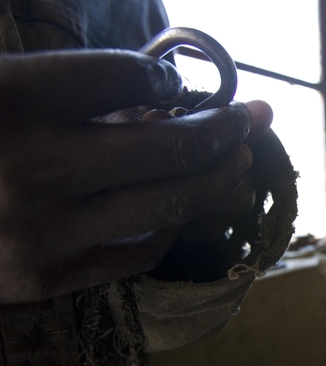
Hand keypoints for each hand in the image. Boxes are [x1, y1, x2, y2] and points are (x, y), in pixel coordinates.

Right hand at [0, 50, 270, 302]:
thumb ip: (68, 84)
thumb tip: (159, 97)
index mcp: (14, 99)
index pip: (129, 77)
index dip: (168, 77)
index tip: (179, 86)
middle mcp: (35, 166)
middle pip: (171, 145)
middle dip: (226, 128)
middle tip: (252, 118)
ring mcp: (44, 230)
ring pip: (171, 203)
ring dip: (220, 178)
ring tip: (241, 160)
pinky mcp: (45, 278)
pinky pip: (137, 252)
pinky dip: (169, 226)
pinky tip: (181, 208)